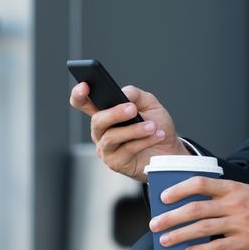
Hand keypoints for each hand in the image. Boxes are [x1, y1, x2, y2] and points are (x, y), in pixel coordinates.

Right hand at [70, 83, 189, 181]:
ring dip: (134, 130)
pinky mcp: (116, 163)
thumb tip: (124, 93)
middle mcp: (101, 132)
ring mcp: (106, 149)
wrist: (170, 147)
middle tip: (132, 109)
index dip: (79, 95)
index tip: (84, 86)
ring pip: (111, 137)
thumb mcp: (149, 103)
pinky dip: (144, 141)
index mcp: (105, 113)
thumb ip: (135, 94)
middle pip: (97, 121)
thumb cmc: (156, 124)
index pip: (83, 103)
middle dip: (115, 113)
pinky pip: (127, 150)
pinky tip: (156, 136)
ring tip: (152, 126)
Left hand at [149, 177, 248, 249]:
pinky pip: (217, 247)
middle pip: (196, 208)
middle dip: (171, 217)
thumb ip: (221, 197)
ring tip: (164, 240)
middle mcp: (235, 204)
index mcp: (233, 188)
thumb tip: (190, 206)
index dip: (179, 189)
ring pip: (202, 229)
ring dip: (179, 235)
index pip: (200, 183)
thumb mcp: (244, 192)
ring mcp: (240, 223)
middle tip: (154, 223)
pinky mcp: (246, 242)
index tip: (163, 197)